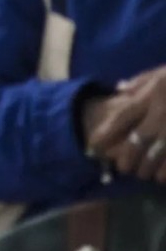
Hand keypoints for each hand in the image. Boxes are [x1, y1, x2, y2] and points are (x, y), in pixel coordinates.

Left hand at [87, 66, 165, 181]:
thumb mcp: (161, 72)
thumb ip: (141, 82)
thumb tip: (120, 88)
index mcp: (150, 97)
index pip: (122, 118)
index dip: (106, 134)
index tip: (93, 147)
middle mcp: (161, 114)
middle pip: (138, 140)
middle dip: (127, 156)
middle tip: (122, 168)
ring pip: (157, 153)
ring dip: (147, 167)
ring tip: (143, 175)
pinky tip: (163, 178)